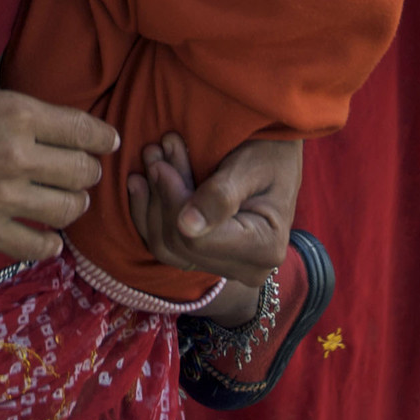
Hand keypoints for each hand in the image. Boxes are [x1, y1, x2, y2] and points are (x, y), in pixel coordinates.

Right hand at [0, 84, 117, 263]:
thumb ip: (11, 113)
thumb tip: (40, 126)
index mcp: (17, 113)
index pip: (84, 129)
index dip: (102, 137)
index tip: (108, 141)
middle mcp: (20, 156)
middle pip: (83, 171)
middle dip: (88, 170)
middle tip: (81, 171)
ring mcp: (5, 198)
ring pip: (69, 208)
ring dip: (74, 203)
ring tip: (67, 201)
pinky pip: (37, 245)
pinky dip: (49, 243)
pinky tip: (47, 238)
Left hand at [128, 132, 302, 322]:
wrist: (277, 155)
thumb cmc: (271, 151)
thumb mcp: (251, 164)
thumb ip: (222, 195)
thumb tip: (187, 227)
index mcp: (266, 248)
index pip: (198, 240)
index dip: (173, 201)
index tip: (160, 163)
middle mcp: (247, 269)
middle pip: (180, 245)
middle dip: (162, 195)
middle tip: (154, 151)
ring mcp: (225, 267)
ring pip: (167, 247)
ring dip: (153, 201)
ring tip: (152, 160)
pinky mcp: (208, 258)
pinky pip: (167, 246)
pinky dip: (150, 212)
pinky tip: (142, 182)